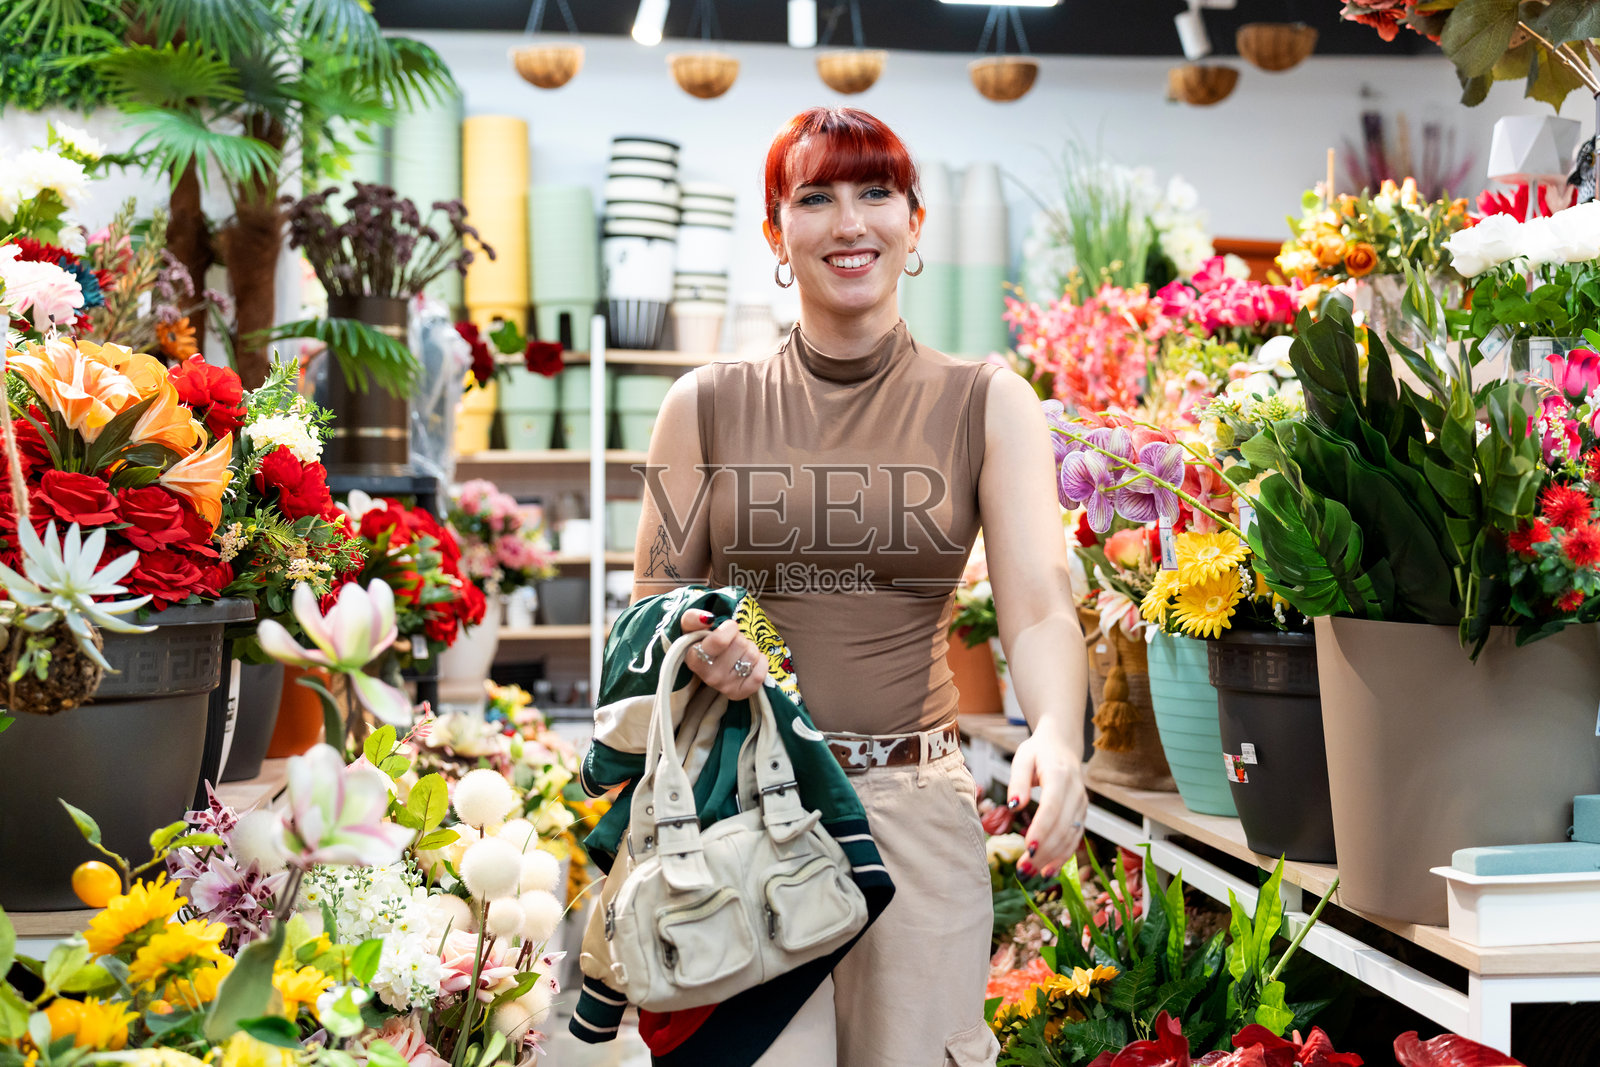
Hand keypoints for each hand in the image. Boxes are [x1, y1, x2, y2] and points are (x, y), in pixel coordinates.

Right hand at [680, 608, 767, 699]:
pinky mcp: (742, 692)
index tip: (727, 628)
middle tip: (730, 642)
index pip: (720, 640)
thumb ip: (693, 618)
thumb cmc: (701, 642)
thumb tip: (708, 618)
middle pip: (740, 644)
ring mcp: (726, 687)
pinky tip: (749, 661)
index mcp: (695, 659)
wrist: (708, 665)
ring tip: (738, 652)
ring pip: (752, 655)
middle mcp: (709, 677)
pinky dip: (761, 661)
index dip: (729, 628)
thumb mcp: (690, 627)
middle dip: (739, 637)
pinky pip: (761, 671)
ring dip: (749, 648)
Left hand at [1005, 721, 1087, 878]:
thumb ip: (1017, 781)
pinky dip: (1063, 856)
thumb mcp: (1022, 758)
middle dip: (1044, 851)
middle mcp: (1075, 792)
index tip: (1028, 849)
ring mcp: (1081, 804)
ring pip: (1070, 836)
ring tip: (1030, 874)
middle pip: (1062, 827)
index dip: (1042, 830)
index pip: (1052, 807)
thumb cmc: (1038, 752)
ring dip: (1052, 858)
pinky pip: (1075, 838)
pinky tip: (1048, 871)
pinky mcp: (1082, 814)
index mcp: (1059, 776)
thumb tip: (1013, 806)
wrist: (1063, 745)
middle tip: (1022, 870)